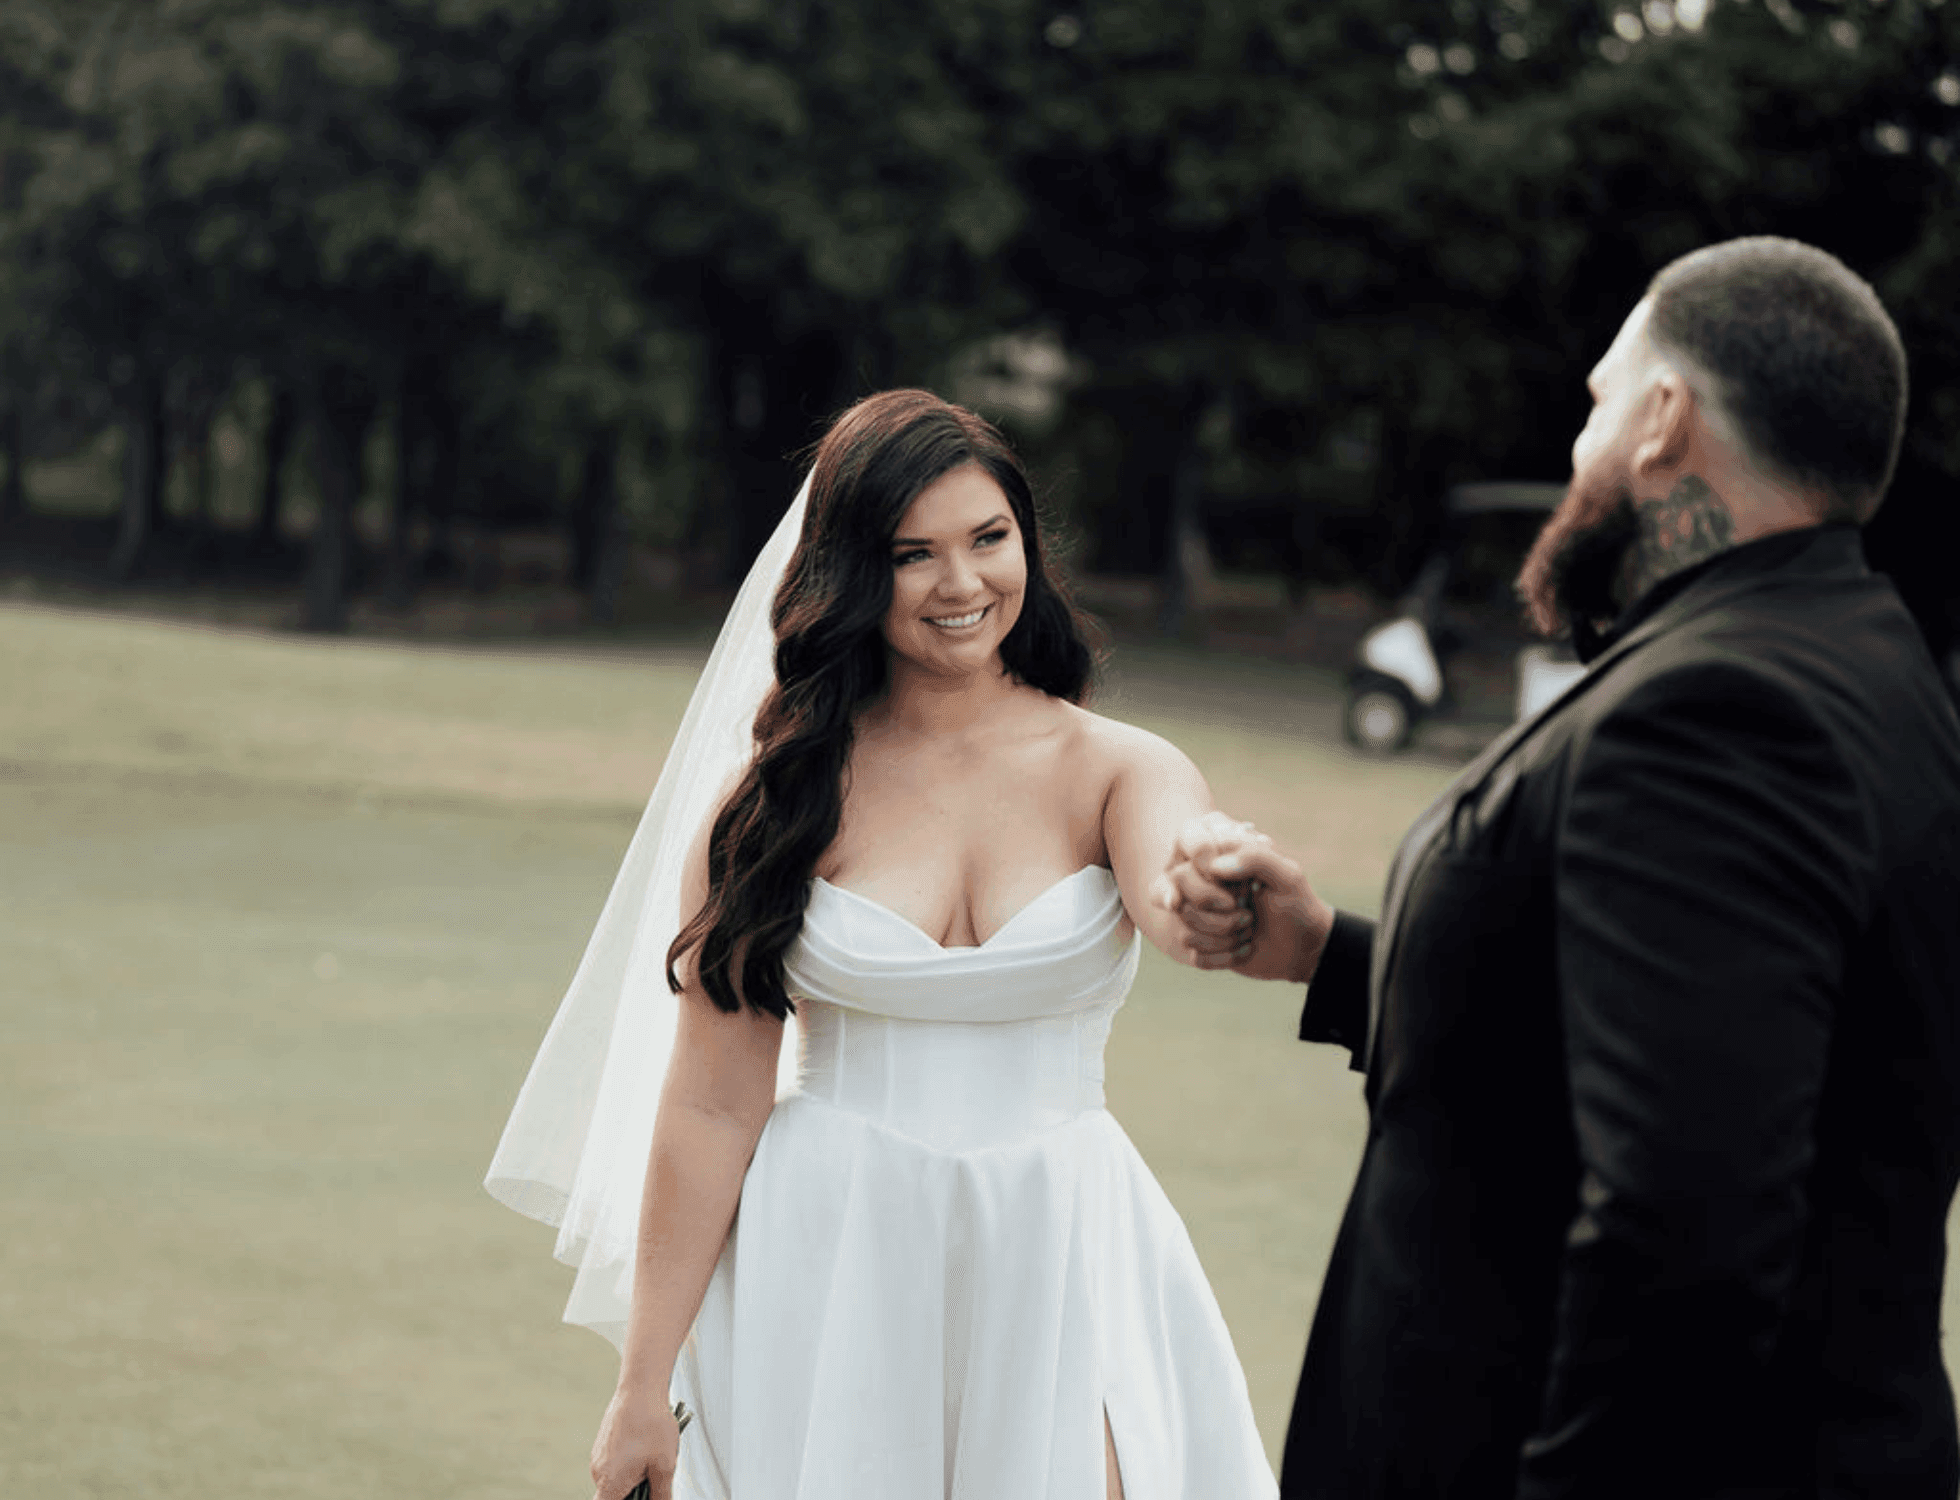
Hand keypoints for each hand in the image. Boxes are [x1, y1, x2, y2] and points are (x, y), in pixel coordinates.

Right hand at [590, 1384, 679, 1499]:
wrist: (641, 1388)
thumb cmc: (652, 1424)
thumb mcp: (665, 1465)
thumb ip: (661, 1494)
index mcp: (610, 1483)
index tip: (638, 1498)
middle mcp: (598, 1472)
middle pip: (613, 1495)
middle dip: (634, 1491)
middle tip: (654, 1476)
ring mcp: (598, 1456)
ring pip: (615, 1478)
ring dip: (633, 1476)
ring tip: (653, 1456)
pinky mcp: (603, 1443)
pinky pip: (614, 1462)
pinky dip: (628, 1461)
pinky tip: (645, 1445)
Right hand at [1151, 811, 1333, 984]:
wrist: (1303, 948)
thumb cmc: (1297, 905)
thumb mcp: (1287, 876)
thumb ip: (1256, 858)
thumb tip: (1214, 867)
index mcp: (1222, 850)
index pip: (1192, 844)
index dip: (1213, 870)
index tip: (1245, 889)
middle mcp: (1201, 876)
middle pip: (1177, 881)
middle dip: (1218, 908)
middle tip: (1247, 913)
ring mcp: (1195, 908)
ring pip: (1182, 921)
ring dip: (1224, 933)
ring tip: (1249, 929)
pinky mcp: (1197, 940)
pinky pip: (1192, 950)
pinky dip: (1223, 955)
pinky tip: (1243, 949)